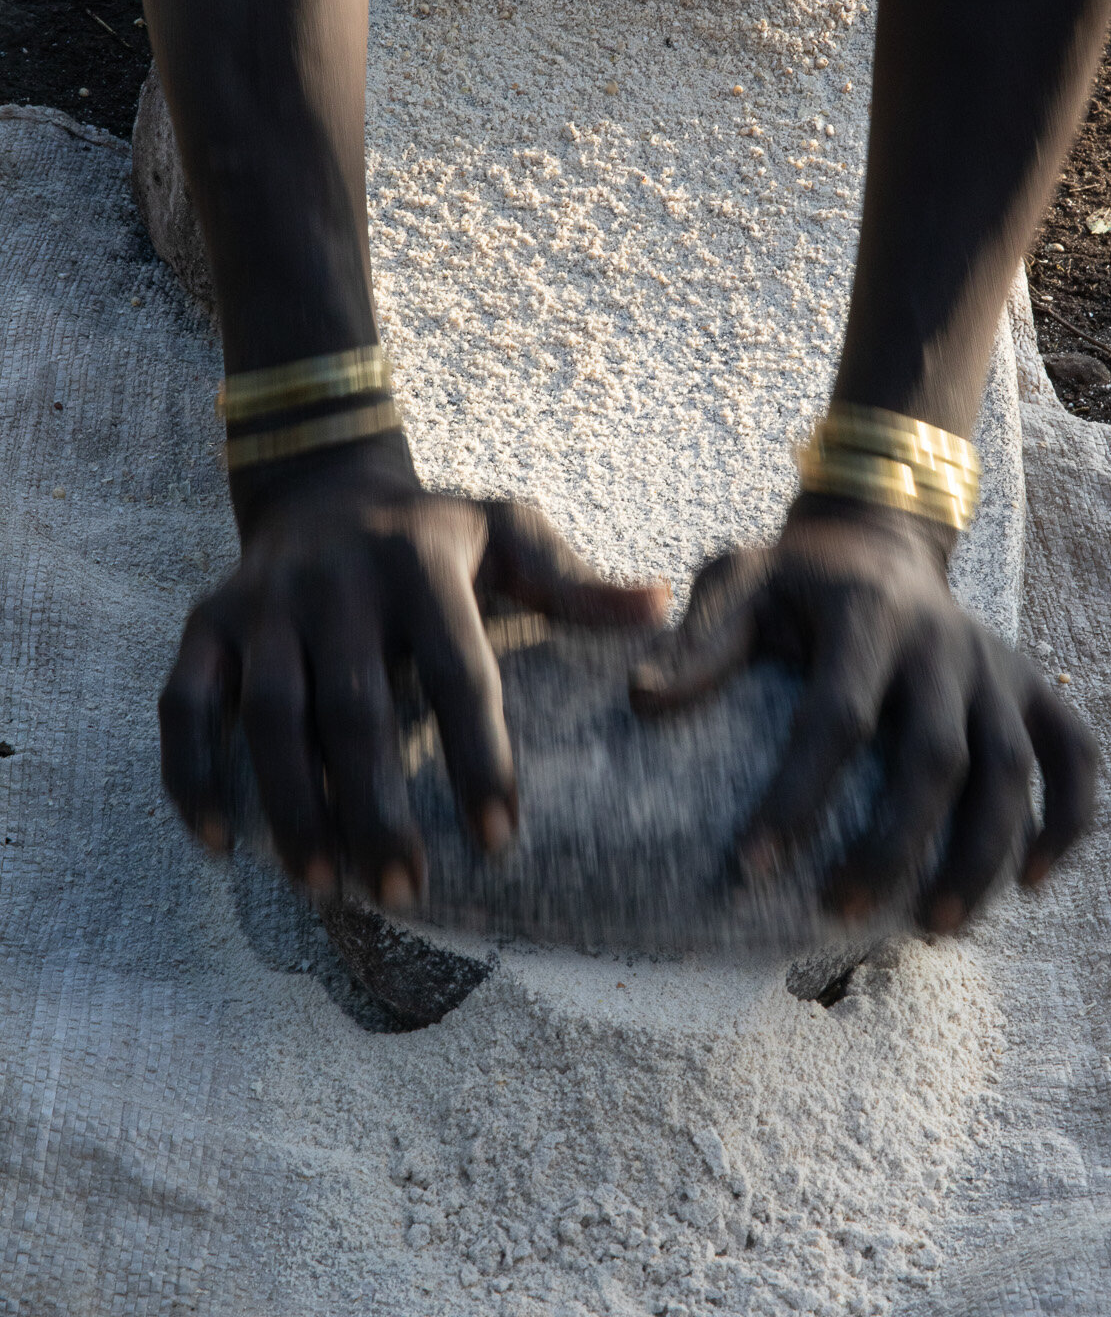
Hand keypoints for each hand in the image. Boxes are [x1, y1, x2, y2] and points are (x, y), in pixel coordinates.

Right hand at [159, 441, 666, 903]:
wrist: (324, 483)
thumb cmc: (438, 532)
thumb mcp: (512, 532)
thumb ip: (577, 581)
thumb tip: (661, 605)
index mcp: (419, 562)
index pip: (456, 670)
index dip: (479, 756)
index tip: (501, 839)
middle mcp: (335, 579)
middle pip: (354, 708)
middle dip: (377, 808)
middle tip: (404, 891)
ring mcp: (262, 603)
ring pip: (268, 716)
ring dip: (291, 807)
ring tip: (325, 887)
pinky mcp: (206, 622)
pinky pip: (183, 705)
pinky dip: (192, 774)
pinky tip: (221, 843)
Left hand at [630, 497, 1096, 929]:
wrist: (879, 540)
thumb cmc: (794, 580)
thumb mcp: (739, 583)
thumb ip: (700, 642)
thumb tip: (640, 700)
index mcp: (865, 615)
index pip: (836, 717)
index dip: (796, 796)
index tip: (750, 870)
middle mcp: (944, 640)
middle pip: (936, 758)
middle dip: (894, 846)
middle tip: (841, 916)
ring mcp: (997, 666)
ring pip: (1011, 770)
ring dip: (982, 855)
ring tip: (934, 930)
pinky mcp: (1033, 685)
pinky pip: (1073, 754)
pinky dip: (1067, 819)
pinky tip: (1031, 883)